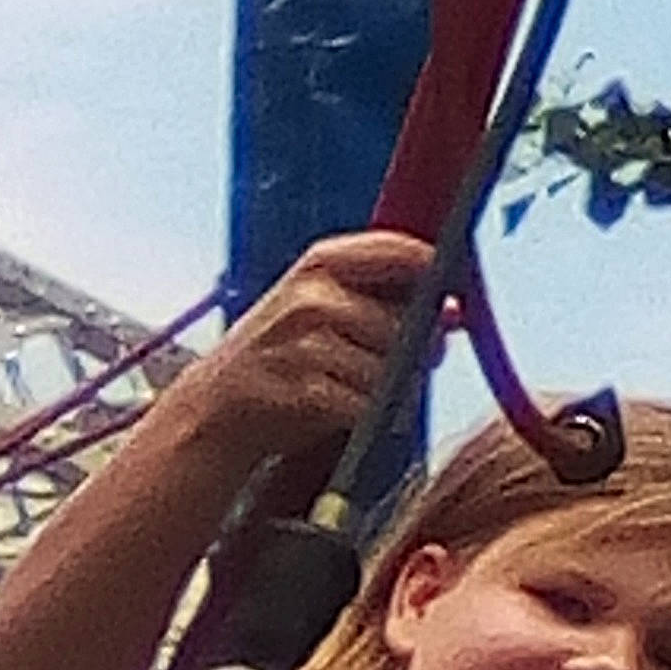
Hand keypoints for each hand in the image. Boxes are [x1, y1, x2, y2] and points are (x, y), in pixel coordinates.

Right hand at [182, 230, 436, 466]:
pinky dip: (369, 417)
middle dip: (416, 352)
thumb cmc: (280, 358)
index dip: (438, 274)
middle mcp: (313, 297)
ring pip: (390, 370)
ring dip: (391, 391)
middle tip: (398, 366)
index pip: (400, 252)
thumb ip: (383, 303)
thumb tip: (455, 313)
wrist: (215, 409)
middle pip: (406, 324)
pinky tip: (352, 415)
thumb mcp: (320, 309)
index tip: (454, 300)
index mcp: (319, 264)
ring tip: (363, 393)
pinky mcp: (305, 392)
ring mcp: (306, 345)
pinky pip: (367, 406)